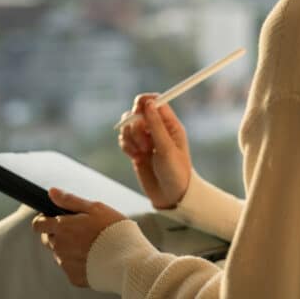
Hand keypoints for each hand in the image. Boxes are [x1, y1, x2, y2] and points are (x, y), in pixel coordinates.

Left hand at [31, 188, 125, 287]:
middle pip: (49, 239)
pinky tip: (94, 257)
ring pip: (60, 253)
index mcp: (62, 227)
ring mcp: (66, 264)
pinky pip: (70, 267)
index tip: (55, 219)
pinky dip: (78, 262)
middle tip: (80, 231)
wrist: (127, 258)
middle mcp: (59, 247)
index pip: (38, 225)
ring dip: (69, 248)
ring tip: (91, 244)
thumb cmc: (113, 229)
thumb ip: (69, 200)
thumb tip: (51, 192)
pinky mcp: (73, 277)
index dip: (44, 220)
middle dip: (59, 234)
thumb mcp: (94, 208)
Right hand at [118, 93, 191, 208]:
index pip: (155, 102)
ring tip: (142, 152)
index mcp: (170, 124)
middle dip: (136, 125)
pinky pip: (124, 140)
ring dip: (131, 137)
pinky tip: (135, 157)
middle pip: (138, 113)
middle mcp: (157, 129)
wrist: (171, 196)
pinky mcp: (137, 150)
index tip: (137, 109)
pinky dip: (126, 146)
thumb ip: (156, 125)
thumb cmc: (176, 172)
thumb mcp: (166, 148)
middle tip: (145, 143)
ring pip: (129, 126)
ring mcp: (146, 139)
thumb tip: (148, 102)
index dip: (144, 102)